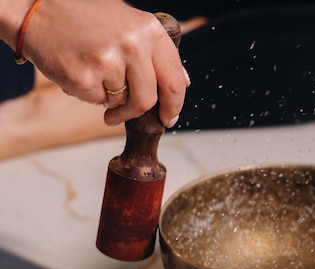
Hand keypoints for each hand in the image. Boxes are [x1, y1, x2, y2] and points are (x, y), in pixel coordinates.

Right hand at [19, 0, 187, 126]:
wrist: (37, 9)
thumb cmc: (86, 17)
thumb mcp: (131, 24)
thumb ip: (157, 53)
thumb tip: (182, 82)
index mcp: (150, 31)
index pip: (174, 81)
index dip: (174, 106)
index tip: (169, 118)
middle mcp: (133, 45)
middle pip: (148, 99)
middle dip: (139, 113)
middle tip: (126, 115)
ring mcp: (108, 62)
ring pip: (122, 102)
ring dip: (110, 99)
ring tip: (94, 74)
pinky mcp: (84, 78)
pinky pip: (97, 101)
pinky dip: (89, 94)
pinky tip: (79, 71)